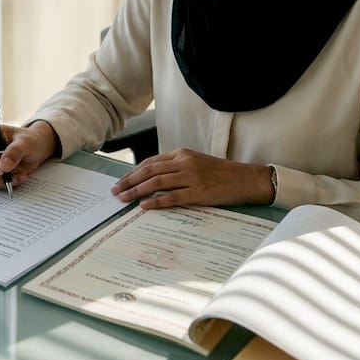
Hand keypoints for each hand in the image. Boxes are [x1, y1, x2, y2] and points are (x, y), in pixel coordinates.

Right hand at [0, 120, 58, 190]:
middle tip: (11, 176)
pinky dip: (3, 184)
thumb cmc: (30, 140)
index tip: (1, 168)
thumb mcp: (26, 143)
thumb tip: (3, 166)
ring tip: (19, 176)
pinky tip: (16, 178)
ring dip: (1, 181)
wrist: (36, 149)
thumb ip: (15, 152)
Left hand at [110, 149, 273, 208]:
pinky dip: (156, 201)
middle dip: (129, 181)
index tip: (121, 181)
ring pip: (157, 182)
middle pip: (149, 171)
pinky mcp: (198, 193)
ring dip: (137, 191)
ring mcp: (191, 177)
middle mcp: (184, 163)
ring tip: (124, 198)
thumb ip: (176, 166)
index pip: (150, 162)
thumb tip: (152, 177)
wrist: (244, 179)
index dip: (133, 172)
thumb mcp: (196, 162)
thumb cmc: (219, 173)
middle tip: (116, 190)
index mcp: (182, 154)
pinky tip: (144, 205)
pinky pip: (172, 197)